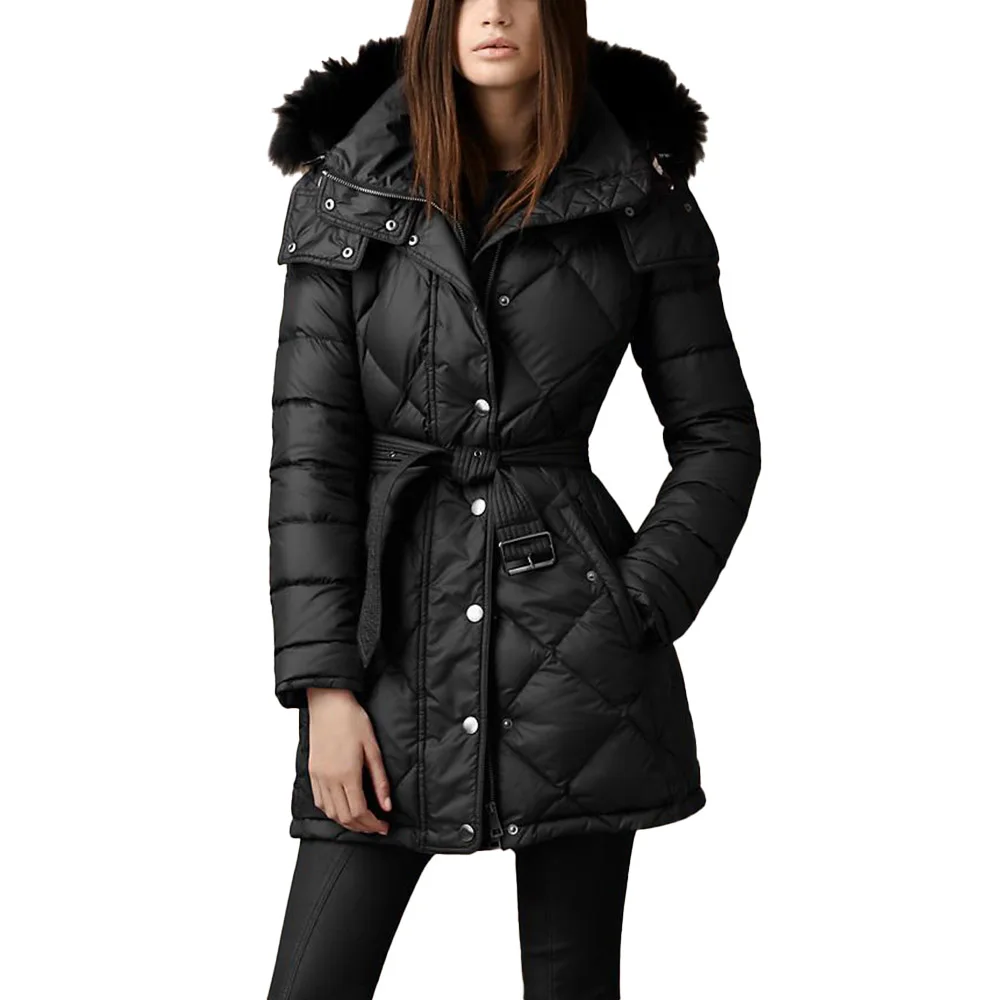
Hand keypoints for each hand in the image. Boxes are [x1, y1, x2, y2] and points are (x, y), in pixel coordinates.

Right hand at [306, 688, 391, 834]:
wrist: (329, 703)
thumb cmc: (353, 720)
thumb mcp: (372, 748)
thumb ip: (380, 780)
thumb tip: (387, 806)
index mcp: (347, 774)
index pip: (359, 812)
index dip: (373, 824)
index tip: (384, 826)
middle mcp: (329, 780)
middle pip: (344, 817)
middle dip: (362, 827)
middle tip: (376, 828)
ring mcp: (318, 777)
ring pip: (331, 813)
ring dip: (347, 822)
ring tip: (362, 822)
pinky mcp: (312, 772)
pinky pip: (320, 801)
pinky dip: (332, 812)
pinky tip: (343, 810)